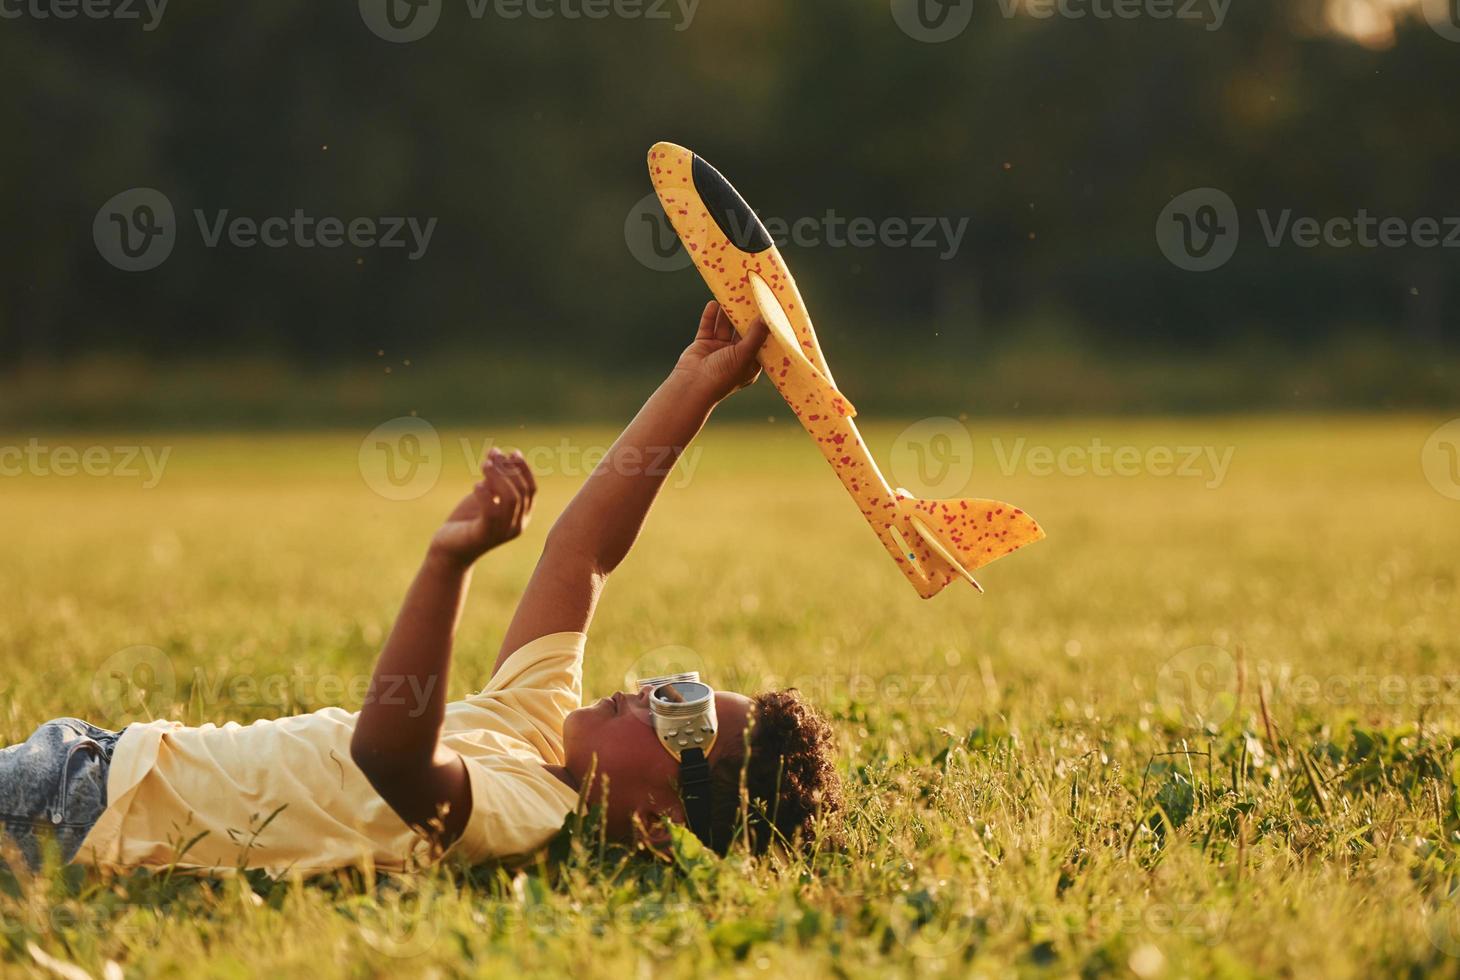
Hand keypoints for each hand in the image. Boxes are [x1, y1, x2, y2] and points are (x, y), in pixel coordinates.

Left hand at [430, 448, 536, 566]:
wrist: (449, 549)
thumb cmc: (468, 521)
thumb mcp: (484, 496)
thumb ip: (493, 480)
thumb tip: (498, 455)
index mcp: (521, 516)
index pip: (531, 490)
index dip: (524, 470)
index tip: (513, 452)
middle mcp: (517, 525)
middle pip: (521, 492)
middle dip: (509, 469)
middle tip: (493, 454)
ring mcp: (502, 532)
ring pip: (510, 499)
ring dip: (498, 477)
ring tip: (484, 464)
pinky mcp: (485, 535)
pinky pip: (492, 512)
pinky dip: (486, 495)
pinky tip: (475, 485)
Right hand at [672, 301, 769, 402]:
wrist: (692, 386)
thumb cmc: (723, 376)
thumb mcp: (744, 355)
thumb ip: (755, 336)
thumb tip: (767, 318)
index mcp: (749, 363)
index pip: (759, 341)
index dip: (762, 326)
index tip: (767, 309)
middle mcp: (735, 356)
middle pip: (741, 330)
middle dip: (744, 315)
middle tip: (750, 296)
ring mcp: (718, 349)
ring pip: (724, 326)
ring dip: (726, 313)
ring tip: (732, 295)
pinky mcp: (703, 344)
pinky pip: (708, 326)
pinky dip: (710, 316)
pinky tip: (714, 303)